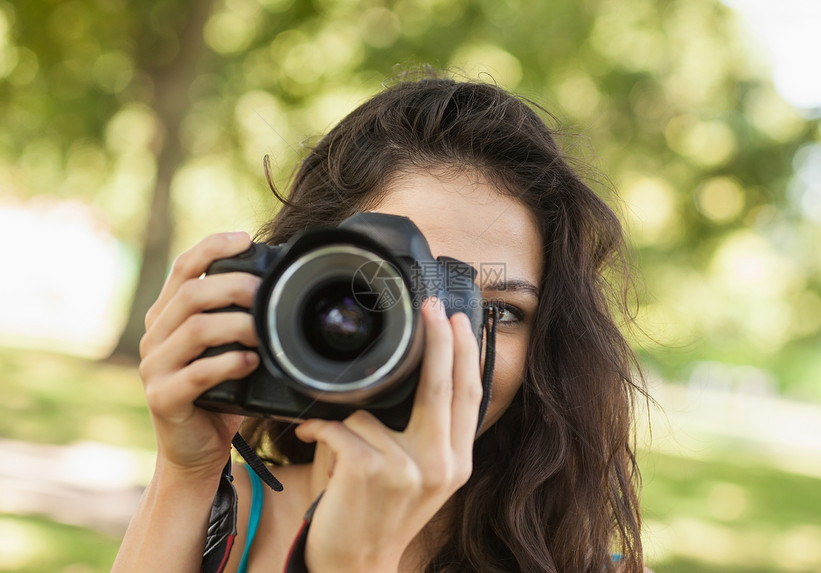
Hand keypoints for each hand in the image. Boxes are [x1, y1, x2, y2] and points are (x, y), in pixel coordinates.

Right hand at [139, 232, 261, 477]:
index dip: (212, 247)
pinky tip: (251, 363)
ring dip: (237, 325)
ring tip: (264, 332)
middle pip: (191, 294)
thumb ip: (236, 318)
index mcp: (168, 316)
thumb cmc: (218, 394)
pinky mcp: (163, 399)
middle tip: (266, 294)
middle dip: (234, 286)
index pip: (183, 268)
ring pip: (195, 330)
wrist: (195, 452)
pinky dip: (228, 364)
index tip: (244, 238)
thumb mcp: (224, 348)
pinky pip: (196, 374)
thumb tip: (277, 287)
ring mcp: (155, 368)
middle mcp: (156, 336)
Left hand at [295, 297, 483, 571]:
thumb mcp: (426, 479)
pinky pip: (339, 425)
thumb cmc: (383, 516)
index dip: (466, 354)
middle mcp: (441, 464)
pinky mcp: (370, 470)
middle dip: (439, 340)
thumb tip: (425, 379)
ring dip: (346, 418)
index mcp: (457, 462)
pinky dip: (318, 426)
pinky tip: (312, 436)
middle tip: (431, 307)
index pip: (470, 397)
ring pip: (372, 410)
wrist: (356, 565)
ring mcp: (408, 468)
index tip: (458, 320)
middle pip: (442, 386)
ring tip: (338, 440)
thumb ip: (433, 436)